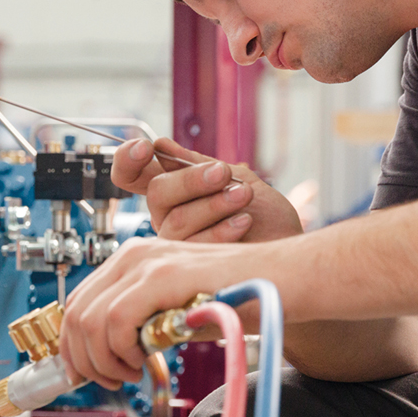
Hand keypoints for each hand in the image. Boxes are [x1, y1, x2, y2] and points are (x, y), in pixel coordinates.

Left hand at [59, 236, 263, 388]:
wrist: (285, 280)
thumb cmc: (241, 296)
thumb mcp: (178, 311)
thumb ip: (145, 323)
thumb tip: (111, 355)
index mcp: (133, 259)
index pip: (79, 303)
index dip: (73, 345)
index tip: (84, 373)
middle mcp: (134, 254)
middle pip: (76, 313)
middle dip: (83, 358)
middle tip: (108, 381)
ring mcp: (147, 261)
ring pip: (89, 319)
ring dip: (103, 359)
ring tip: (131, 373)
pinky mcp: (164, 275)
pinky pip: (116, 319)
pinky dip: (121, 350)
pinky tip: (143, 362)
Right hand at [112, 138, 302, 242]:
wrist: (289, 249)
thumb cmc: (266, 217)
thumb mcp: (235, 178)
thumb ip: (197, 165)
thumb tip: (161, 145)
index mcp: (172, 192)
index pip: (131, 174)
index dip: (129, 159)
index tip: (147, 148)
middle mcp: (166, 218)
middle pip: (157, 192)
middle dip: (191, 180)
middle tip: (223, 173)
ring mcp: (173, 247)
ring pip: (176, 219)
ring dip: (214, 204)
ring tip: (244, 197)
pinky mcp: (187, 271)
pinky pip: (191, 246)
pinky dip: (221, 230)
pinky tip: (243, 222)